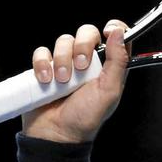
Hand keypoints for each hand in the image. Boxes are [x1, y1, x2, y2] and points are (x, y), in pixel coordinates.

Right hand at [21, 19, 131, 142]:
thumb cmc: (85, 117)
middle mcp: (88, 60)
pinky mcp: (45, 67)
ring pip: (63, 40)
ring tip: (62, 81)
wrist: (56, 135)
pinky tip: (46, 80)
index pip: (115, 35)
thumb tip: (120, 32)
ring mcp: (66, 62)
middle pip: (87, 32)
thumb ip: (118, 61)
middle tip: (80, 66)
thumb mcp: (109, 91)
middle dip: (82, 46)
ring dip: (62, 59)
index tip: (108, 31)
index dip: (113, 27)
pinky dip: (42, 63)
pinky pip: (42, 52)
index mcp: (108, 65)